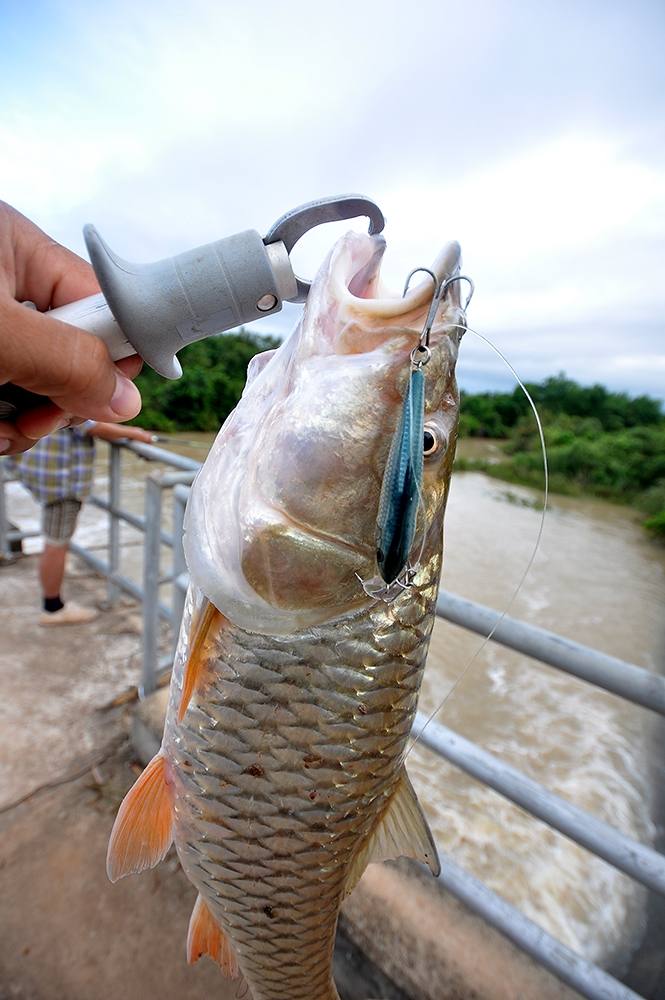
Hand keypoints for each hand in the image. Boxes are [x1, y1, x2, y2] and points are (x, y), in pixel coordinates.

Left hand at [0, 201, 142, 455]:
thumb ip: (68, 362)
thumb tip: (126, 399)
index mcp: (15, 244)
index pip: (102, 299)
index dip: (114, 350)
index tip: (109, 393)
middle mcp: (3, 279)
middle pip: (69, 349)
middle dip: (58, 398)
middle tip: (35, 421)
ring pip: (35, 382)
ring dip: (24, 421)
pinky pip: (4, 397)